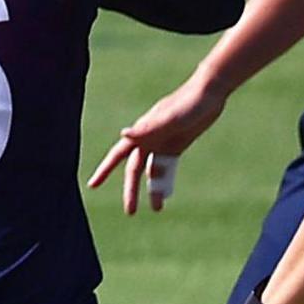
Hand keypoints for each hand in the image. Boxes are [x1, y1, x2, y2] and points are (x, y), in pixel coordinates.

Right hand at [84, 71, 227, 215]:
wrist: (210, 92)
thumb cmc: (189, 102)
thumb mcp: (169, 118)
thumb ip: (147, 128)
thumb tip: (122, 134)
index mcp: (143, 132)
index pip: (118, 155)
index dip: (105, 170)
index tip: (93, 185)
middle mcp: (149, 139)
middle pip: (134, 169)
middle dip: (131, 190)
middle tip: (130, 212)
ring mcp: (163, 142)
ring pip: (152, 171)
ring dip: (152, 189)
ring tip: (155, 209)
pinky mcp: (177, 144)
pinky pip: (167, 167)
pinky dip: (166, 180)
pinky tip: (167, 195)